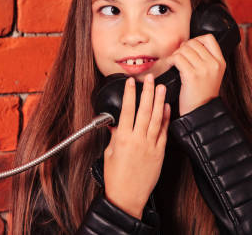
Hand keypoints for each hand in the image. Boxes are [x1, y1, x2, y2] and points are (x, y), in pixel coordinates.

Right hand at [103, 74, 169, 219]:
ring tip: (161, 87)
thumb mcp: (110, 153)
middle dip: (147, 92)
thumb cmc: (116, 178)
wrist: (127, 198)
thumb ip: (114, 135)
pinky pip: (164, 132)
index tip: (131, 81)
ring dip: (159, 101)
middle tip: (150, 78)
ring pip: (156, 119)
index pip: (127, 110)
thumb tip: (115, 123)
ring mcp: (150, 146)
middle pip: (144, 110)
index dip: (129, 94)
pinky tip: (167, 108)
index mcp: (123, 138)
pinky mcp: (160, 153)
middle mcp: (138, 140)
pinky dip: (166, 119)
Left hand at [166, 34, 225, 115]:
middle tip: (179, 57)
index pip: (209, 38)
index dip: (196, 40)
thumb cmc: (201, 92)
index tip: (190, 48)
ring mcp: (204, 69)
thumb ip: (205, 58)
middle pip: (193, 42)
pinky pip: (177, 58)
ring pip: (184, 49)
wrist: (200, 111)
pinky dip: (171, 60)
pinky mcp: (192, 75)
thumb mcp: (211, 73)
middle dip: (183, 48)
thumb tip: (187, 43)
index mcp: (220, 62)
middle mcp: (214, 64)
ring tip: (175, 62)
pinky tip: (171, 66)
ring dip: (176, 54)